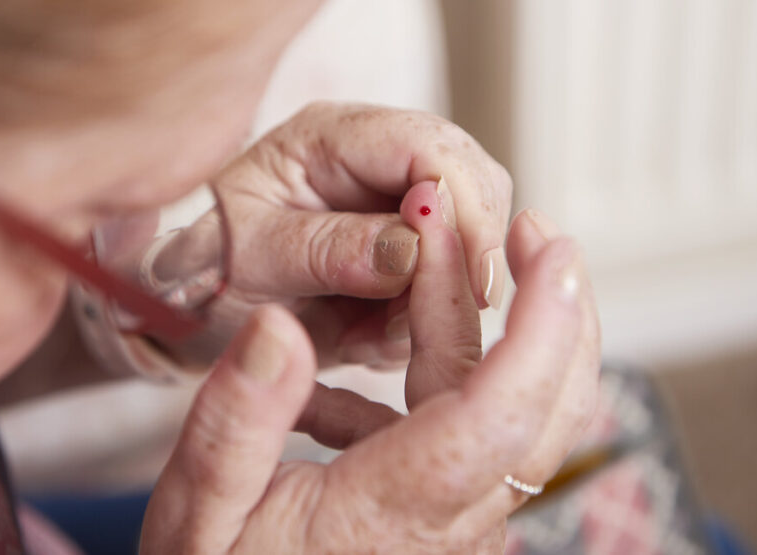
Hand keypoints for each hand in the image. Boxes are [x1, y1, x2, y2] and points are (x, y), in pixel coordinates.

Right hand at [140, 182, 599, 552]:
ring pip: (514, 416)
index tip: (553, 253)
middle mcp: (445, 524)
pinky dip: (439, 375)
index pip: (497, 416)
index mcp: (390, 513)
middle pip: (542, 414)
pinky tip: (357, 364)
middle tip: (537, 231)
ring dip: (504, 333)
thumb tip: (280, 327)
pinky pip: (464, 433)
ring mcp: (451, 525)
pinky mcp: (436, 517)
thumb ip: (235, 423)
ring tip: (453, 260)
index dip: (540, 329)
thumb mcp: (198, 509)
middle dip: (557, 314)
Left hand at [199, 102, 511, 367]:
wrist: (189, 310)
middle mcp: (371, 158)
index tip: (465, 280)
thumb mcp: (248, 259)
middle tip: (408, 321)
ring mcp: (390, 202)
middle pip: (471, 183)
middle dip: (456, 259)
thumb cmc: (201, 270)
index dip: (461, 208)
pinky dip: (421, 319)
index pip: (429, 146)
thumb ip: (326, 250)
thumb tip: (414, 246)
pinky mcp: (402, 249)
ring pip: (469, 237)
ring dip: (436, 297)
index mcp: (329, 136)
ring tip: (364, 336)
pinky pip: (449, 281)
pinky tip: (364, 338)